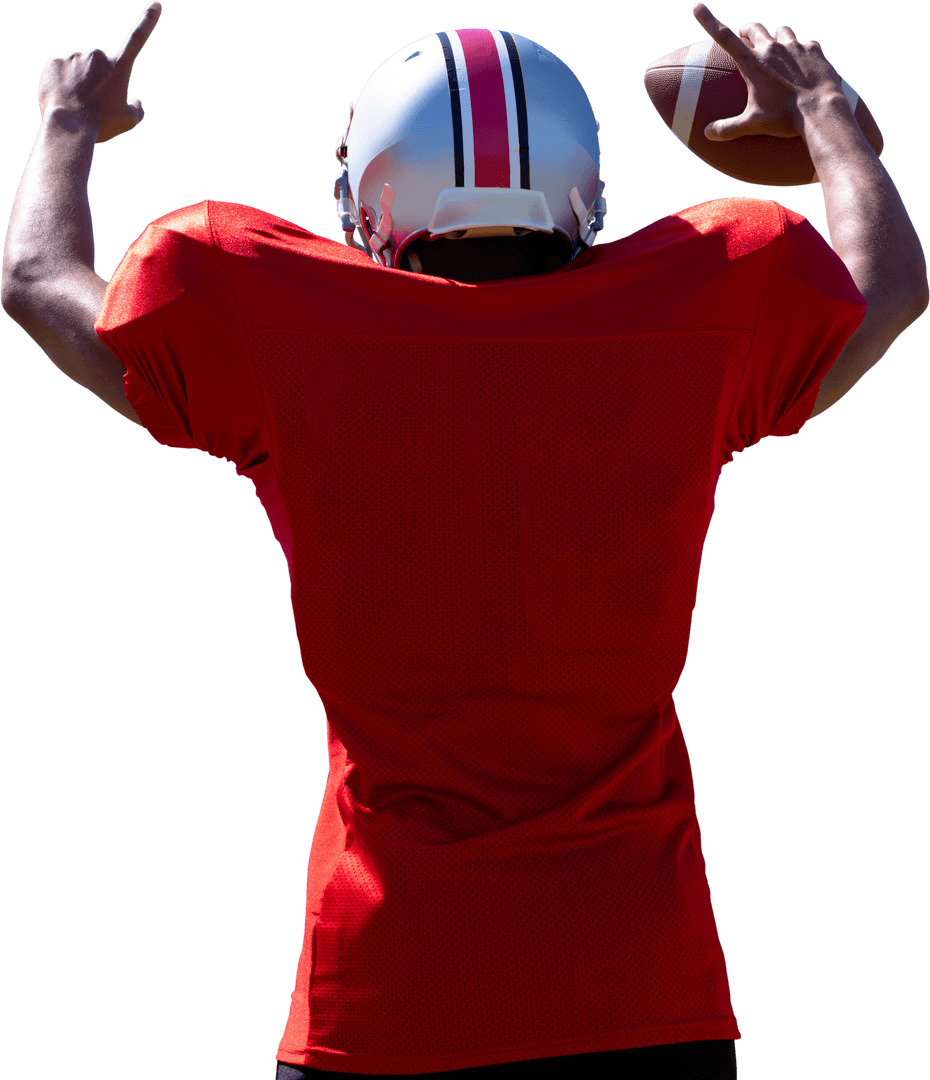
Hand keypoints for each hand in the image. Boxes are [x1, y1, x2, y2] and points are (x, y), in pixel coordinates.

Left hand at [38, 1, 161, 143]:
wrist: (69, 129)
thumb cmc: (101, 126)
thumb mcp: (128, 122)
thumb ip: (137, 109)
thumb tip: (136, 102)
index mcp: (119, 68)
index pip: (138, 39)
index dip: (148, 21)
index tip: (156, 4)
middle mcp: (97, 57)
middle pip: (99, 68)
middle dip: (97, 82)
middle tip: (94, 106)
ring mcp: (73, 58)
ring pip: (78, 71)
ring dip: (78, 85)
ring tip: (77, 107)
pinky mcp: (54, 64)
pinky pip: (60, 73)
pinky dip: (62, 86)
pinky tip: (63, 101)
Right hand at [691, 3, 845, 140]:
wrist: (820, 111)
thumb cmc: (783, 118)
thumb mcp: (752, 125)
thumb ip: (727, 129)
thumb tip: (707, 134)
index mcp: (753, 64)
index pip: (724, 37)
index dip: (709, 21)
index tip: (697, 7)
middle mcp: (772, 48)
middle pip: (755, 28)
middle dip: (748, 31)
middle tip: (746, 38)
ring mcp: (795, 47)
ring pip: (783, 31)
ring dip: (778, 38)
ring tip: (780, 52)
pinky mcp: (815, 51)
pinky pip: (808, 44)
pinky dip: (804, 52)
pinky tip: (805, 65)